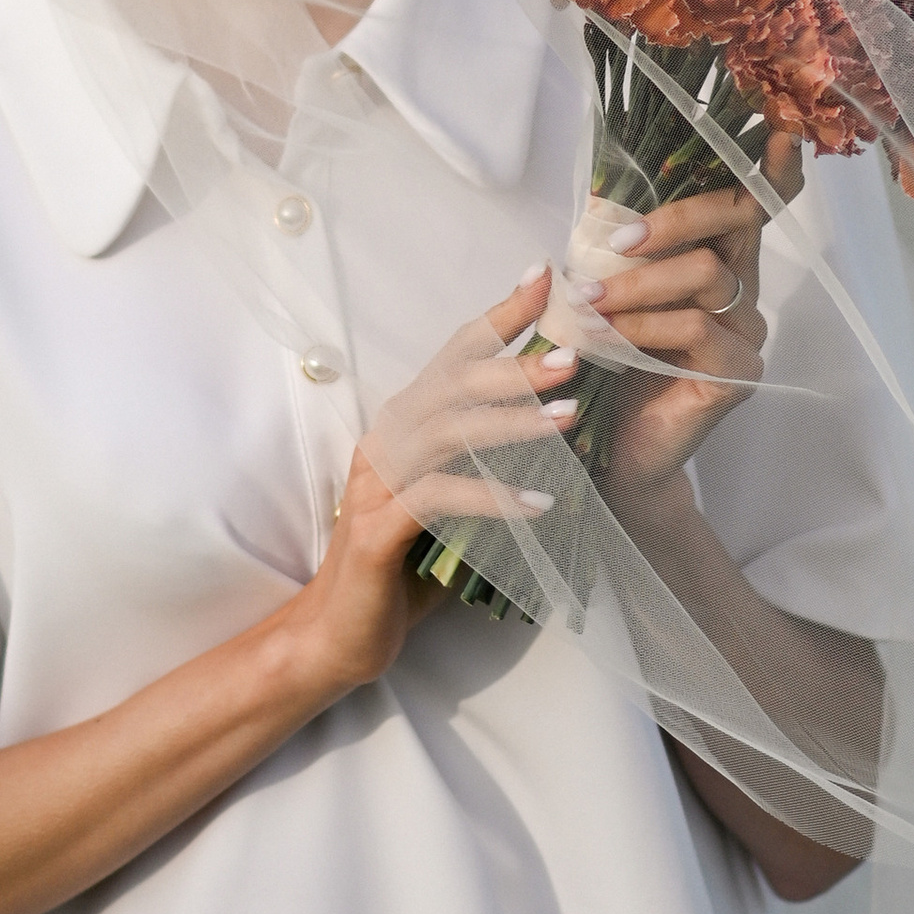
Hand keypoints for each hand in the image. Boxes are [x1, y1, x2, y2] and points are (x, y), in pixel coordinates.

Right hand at [299, 268, 577, 692]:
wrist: (339, 636)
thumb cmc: (405, 568)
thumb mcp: (456, 504)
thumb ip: (491, 463)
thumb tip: (565, 430)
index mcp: (404, 424)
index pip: (455, 354)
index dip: (498, 315)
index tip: (545, 278)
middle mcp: (386, 440)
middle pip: (454, 383)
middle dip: (517, 364)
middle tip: (575, 354)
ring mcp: (377, 482)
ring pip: (449, 433)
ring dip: (513, 424)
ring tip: (570, 419)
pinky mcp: (378, 530)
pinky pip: (439, 499)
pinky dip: (493, 498)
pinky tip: (540, 506)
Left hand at [575, 140, 798, 493]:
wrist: (611, 453)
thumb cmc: (607, 366)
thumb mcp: (605, 291)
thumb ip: (617, 247)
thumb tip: (601, 193)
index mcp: (718, 258)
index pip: (753, 202)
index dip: (770, 167)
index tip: (777, 130)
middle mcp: (742, 289)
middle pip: (738, 217)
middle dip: (674, 218)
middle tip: (614, 246)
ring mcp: (746, 333)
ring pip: (706, 274)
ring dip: (637, 284)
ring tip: (587, 304)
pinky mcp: (738, 375)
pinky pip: (698, 330)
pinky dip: (644, 326)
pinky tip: (608, 337)